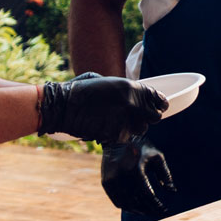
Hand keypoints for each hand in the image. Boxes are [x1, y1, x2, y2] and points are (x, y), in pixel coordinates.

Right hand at [38, 74, 166, 142]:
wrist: (62, 106)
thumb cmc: (79, 91)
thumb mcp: (105, 81)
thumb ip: (123, 90)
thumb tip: (132, 96)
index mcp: (132, 88)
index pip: (159, 100)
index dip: (159, 105)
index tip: (158, 108)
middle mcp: (133, 104)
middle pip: (154, 118)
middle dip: (146, 119)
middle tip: (134, 119)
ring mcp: (126, 120)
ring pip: (140, 130)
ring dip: (132, 129)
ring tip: (115, 124)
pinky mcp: (116, 135)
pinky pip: (125, 138)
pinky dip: (117, 136)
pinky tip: (105, 129)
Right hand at [100, 138, 175, 215]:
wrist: (118, 137)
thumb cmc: (142, 147)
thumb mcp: (157, 157)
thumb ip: (165, 175)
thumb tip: (172, 192)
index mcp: (135, 169)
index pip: (147, 194)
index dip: (157, 205)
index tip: (165, 210)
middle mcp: (122, 176)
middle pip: (136, 202)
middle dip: (149, 210)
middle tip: (158, 213)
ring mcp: (111, 180)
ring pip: (126, 204)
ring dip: (138, 211)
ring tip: (149, 212)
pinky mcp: (106, 182)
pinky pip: (116, 200)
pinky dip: (127, 206)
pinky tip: (136, 208)